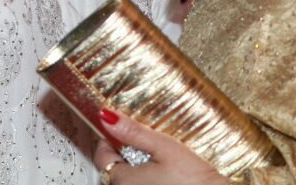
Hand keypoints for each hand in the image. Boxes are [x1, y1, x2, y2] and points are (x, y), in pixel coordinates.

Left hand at [93, 109, 227, 184]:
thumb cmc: (193, 180)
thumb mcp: (164, 147)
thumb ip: (133, 132)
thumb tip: (107, 117)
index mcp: (123, 180)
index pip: (101, 156)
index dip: (108, 139)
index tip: (118, 130)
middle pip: (113, 170)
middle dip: (122, 154)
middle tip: (141, 142)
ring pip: (126, 181)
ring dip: (134, 168)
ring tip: (155, 159)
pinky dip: (144, 180)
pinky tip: (162, 175)